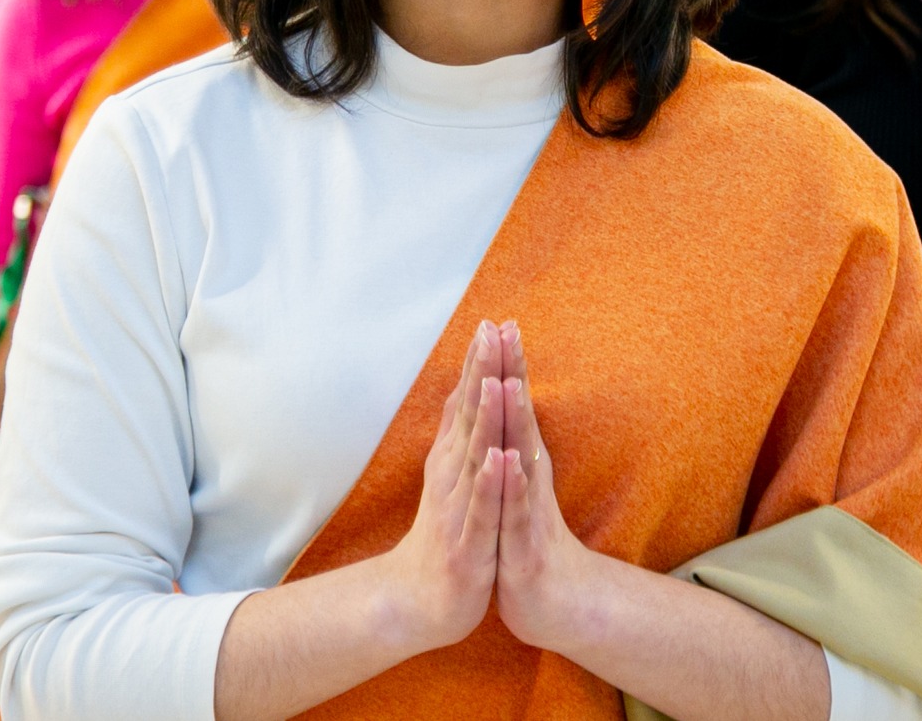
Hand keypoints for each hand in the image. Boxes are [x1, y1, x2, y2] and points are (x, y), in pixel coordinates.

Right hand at [377, 320, 507, 652]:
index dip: (481, 363)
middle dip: (483, 373)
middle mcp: (454, 474)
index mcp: (455, 458)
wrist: (420, 601)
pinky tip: (500, 459)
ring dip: (486, 418)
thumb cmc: (445, 532)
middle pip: (472, 416)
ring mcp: (460, 506)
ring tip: (498, 380)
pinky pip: (482, 508)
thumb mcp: (452, 474)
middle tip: (492, 331)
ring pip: (476, 455)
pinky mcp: (469, 541)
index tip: (493, 321)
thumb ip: (458, 429)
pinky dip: (491, 483)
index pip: (469, 402)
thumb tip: (464, 384)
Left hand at [491, 323, 603, 652]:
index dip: (506, 364)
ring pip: (522, 455)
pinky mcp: (524, 540)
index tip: (498, 321)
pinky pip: (517, 508)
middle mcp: (529, 475)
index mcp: (521, 461)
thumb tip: (507, 404)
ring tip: (509, 382)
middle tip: (508, 330)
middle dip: (512, 373)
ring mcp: (529, 505)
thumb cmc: (527, 539)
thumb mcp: (515, 487)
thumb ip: (512, 444)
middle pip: (520, 417)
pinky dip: (512, 484)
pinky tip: (508, 462)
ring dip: (516, 419)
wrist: (553, 600)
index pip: (512, 405)